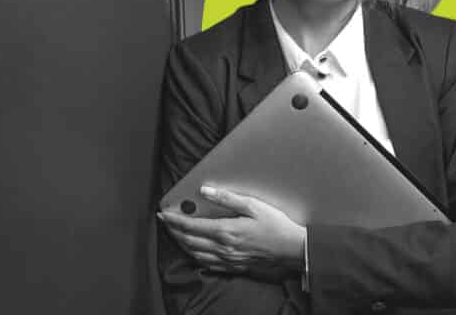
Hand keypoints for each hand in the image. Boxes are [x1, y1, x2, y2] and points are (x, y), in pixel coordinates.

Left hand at [157, 186, 305, 278]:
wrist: (292, 249)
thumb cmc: (275, 225)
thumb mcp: (252, 205)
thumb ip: (226, 197)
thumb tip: (204, 190)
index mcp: (225, 231)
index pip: (191, 225)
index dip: (174, 219)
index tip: (163, 213)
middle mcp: (222, 247)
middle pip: (188, 240)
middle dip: (173, 231)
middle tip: (165, 222)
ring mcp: (227, 259)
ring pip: (195, 253)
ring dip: (181, 244)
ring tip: (175, 234)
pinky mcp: (234, 266)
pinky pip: (207, 264)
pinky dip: (195, 256)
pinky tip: (193, 251)